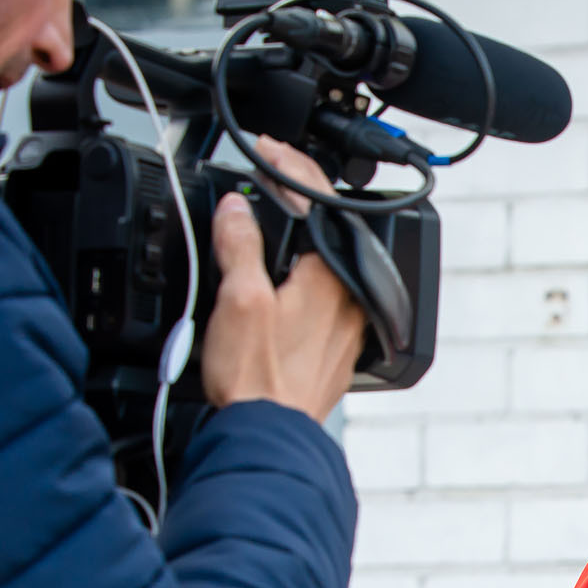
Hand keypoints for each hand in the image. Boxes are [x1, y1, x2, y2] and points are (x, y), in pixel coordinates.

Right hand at [200, 136, 364, 420]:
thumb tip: (237, 209)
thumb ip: (240, 245)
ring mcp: (348, 323)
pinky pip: (324, 293)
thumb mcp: (238, 299)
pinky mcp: (337, 346)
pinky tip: (278, 275)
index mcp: (333, 278)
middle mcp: (350, 298)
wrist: (271, 435)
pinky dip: (301, 272)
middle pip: (329, 230)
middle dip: (297, 199)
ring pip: (327, 262)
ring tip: (266, 220)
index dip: (291, 167)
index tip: (266, 152)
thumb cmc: (259, 379)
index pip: (322, 201)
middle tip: (264, 179)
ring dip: (298, 237)